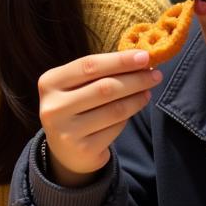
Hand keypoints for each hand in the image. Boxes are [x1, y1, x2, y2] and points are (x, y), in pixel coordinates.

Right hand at [38, 49, 161, 186]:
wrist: (65, 150)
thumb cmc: (76, 107)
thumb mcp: (76, 87)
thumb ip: (99, 73)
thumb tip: (139, 59)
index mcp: (49, 83)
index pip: (88, 66)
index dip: (119, 60)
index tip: (144, 56)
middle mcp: (54, 107)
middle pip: (104, 88)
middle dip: (135, 79)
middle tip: (155, 75)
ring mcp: (67, 131)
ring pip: (114, 110)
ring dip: (137, 98)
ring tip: (148, 91)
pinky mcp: (83, 149)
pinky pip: (116, 128)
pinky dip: (128, 116)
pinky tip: (134, 109)